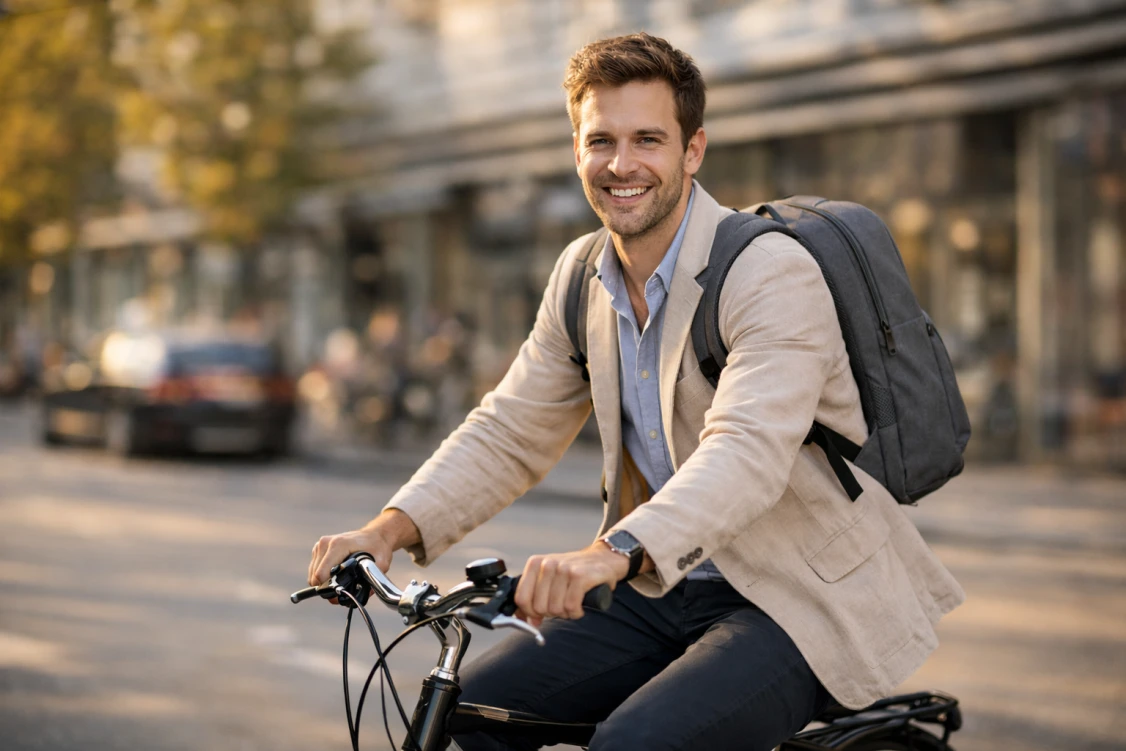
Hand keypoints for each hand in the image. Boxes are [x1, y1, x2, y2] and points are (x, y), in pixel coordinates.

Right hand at [308, 509, 419, 586]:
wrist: (375, 535)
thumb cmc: (378, 549)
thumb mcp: (380, 565)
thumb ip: (370, 582)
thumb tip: (356, 598)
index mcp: (338, 545)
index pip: (321, 574)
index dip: (328, 589)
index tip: (340, 593)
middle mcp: (325, 543)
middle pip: (315, 577)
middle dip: (327, 587)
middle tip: (344, 588)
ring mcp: (320, 545)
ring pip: (313, 575)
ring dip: (324, 581)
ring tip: (341, 578)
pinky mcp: (318, 548)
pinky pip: (314, 570)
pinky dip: (323, 575)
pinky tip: (336, 573)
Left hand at [514, 542, 630, 626]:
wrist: (603, 559)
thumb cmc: (573, 572)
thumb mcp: (549, 580)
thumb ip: (534, 599)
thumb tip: (527, 621)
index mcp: (535, 563)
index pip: (521, 598)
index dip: (530, 613)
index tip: (539, 615)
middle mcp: (547, 564)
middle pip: (539, 607)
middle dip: (551, 613)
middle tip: (562, 606)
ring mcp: (564, 569)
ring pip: (555, 609)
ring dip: (566, 613)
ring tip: (572, 604)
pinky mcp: (580, 576)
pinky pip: (571, 607)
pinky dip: (576, 613)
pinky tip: (580, 607)